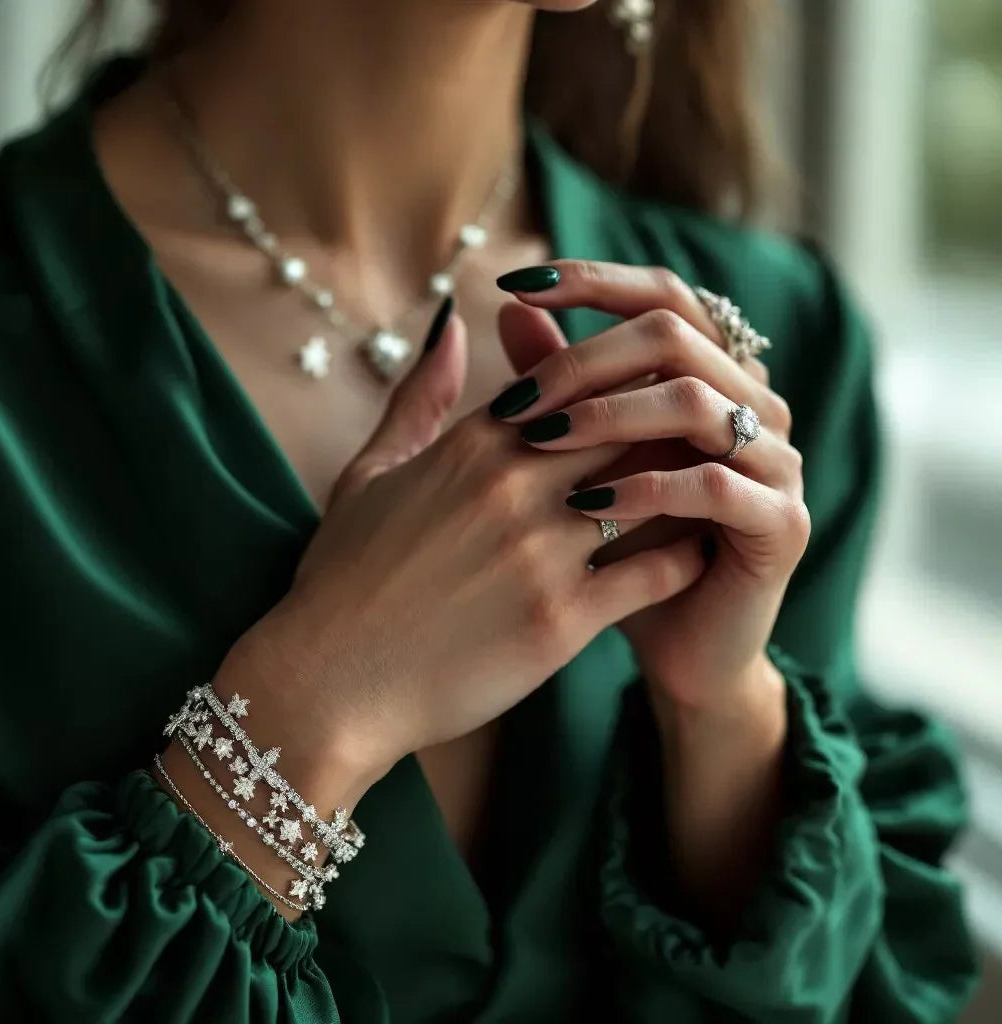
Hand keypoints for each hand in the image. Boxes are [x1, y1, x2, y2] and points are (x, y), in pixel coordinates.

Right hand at [215, 307, 704, 798]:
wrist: (329, 684)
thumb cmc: (343, 579)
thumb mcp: (368, 472)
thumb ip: (418, 395)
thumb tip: (452, 323)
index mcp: (472, 445)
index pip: (574, 384)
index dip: (618, 383)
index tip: (649, 388)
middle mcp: (513, 485)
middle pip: (625, 423)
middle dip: (665, 421)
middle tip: (702, 426)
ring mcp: (541, 551)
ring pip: (653, 488)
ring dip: (688, 481)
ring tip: (715, 480)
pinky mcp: (563, 619)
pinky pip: (655, 570)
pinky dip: (685, 555)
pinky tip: (699, 549)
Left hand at [494, 261, 807, 716]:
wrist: (676, 646)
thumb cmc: (622, 549)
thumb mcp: (583, 461)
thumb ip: (560, 385)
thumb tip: (512, 309)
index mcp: (713, 374)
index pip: (660, 295)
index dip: (590, 281)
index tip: (514, 284)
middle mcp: (754, 402)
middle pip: (673, 334)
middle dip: (584, 357)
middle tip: (518, 396)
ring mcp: (777, 460)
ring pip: (696, 401)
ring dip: (610, 415)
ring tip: (540, 440)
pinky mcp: (782, 523)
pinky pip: (714, 485)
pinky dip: (646, 488)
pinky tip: (585, 506)